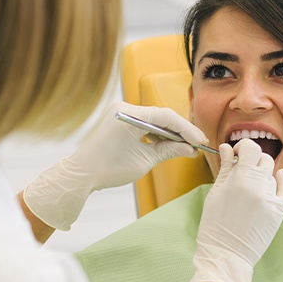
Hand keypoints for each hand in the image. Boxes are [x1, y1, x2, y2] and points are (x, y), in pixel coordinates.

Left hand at [23, 101, 207, 229]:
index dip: (186, 129)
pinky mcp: (119, 119)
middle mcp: (124, 108)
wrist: (81, 174)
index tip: (201, 141)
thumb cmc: (108, 169)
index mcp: (129, 115)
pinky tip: (169, 144)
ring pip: (153, 119)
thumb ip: (169, 151)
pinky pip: (143, 123)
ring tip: (186, 147)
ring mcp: (120, 112)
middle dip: (180, 131)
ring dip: (169, 133)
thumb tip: (190, 149)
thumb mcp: (144, 161)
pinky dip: (156, 133)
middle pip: (161, 116)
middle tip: (197, 144)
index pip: (166, 117)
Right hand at [188, 139, 282, 281]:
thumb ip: (225, 168)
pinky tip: (278, 176)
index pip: (250, 148)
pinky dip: (282, 180)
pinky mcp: (278, 211)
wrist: (226, 255)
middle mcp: (258, 186)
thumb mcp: (215, 193)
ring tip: (250, 185)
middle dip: (252, 160)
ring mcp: (270, 199)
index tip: (236, 154)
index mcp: (240, 179)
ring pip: (271, 174)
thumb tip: (227, 148)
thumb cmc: (214, 225)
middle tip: (242, 168)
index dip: (243, 147)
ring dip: (261, 174)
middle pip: (263, 158)